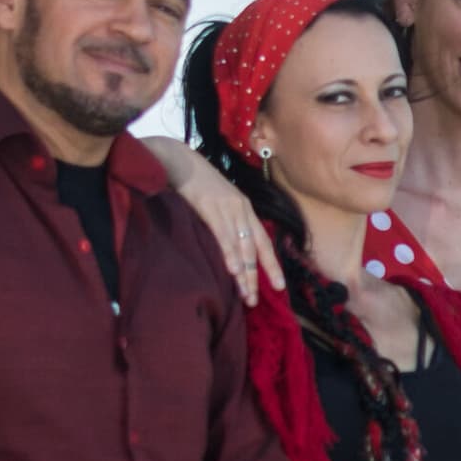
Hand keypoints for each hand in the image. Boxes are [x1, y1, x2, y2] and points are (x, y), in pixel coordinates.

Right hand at [157, 135, 286, 305]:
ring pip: (242, 247)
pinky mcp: (212, 208)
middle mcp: (242, 210)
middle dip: (257, 277)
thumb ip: (228, 222)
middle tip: (256, 299)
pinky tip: (234, 271)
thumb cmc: (198, 184)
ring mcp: (228, 209)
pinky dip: (230, 255)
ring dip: (244, 274)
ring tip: (246, 295)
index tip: (279, 286)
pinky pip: (224, 236)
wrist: (181, 161)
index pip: (264, 242)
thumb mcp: (220, 202)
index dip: (272, 264)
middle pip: (255, 249)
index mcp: (246, 210)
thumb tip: (231, 247)